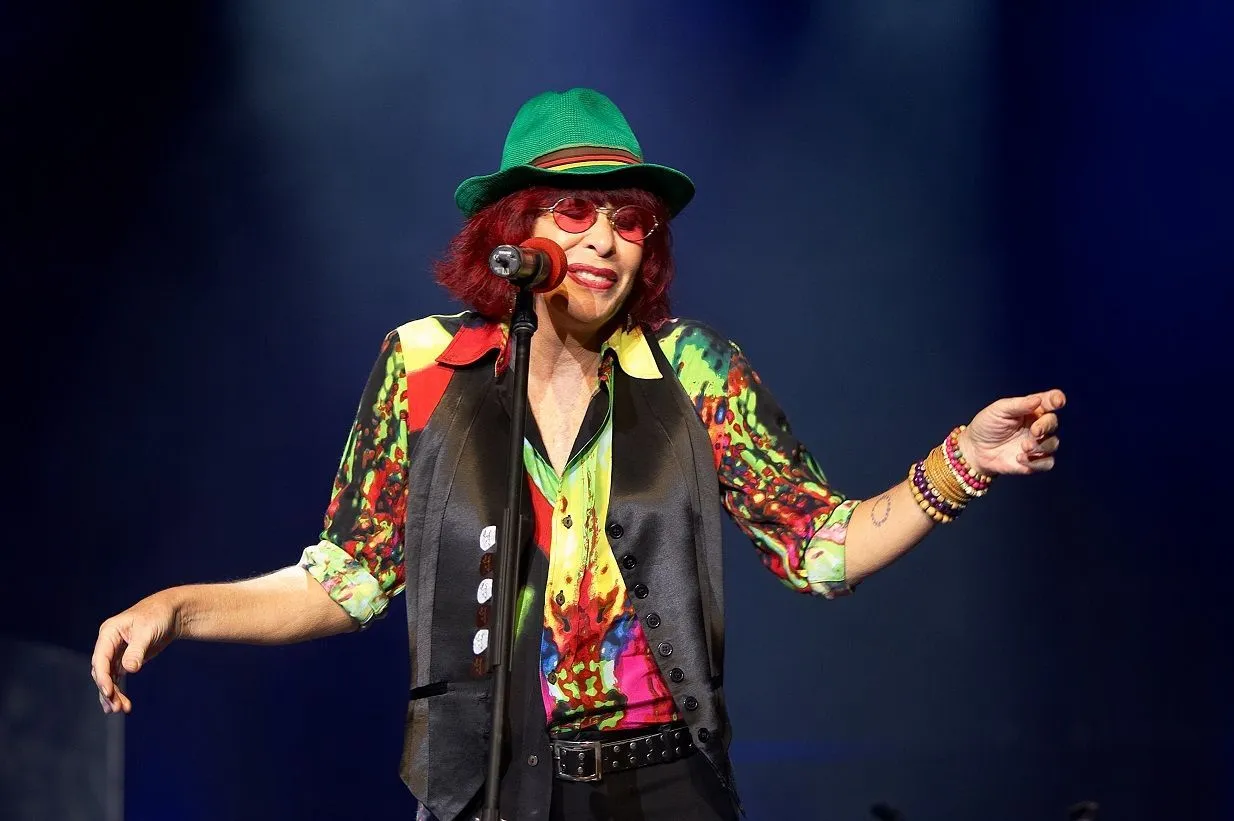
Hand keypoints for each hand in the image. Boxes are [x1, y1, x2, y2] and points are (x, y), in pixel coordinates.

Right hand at [91, 593, 181, 713]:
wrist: (172, 613)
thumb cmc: (159, 616)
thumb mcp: (148, 631)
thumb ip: (137, 650)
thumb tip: (129, 670)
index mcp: (109, 632)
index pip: (100, 658)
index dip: (103, 677)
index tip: (109, 692)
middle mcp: (108, 643)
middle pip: (102, 671)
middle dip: (108, 690)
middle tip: (117, 707)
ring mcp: (115, 652)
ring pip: (108, 677)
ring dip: (113, 694)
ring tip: (121, 709)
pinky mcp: (124, 659)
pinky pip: (116, 678)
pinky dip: (118, 690)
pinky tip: (122, 704)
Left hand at [957, 389, 1065, 475]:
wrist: (975, 450)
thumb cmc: (987, 426)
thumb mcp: (999, 410)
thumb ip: (1019, 405)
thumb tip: (1038, 400)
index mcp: (1032, 409)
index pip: (1050, 401)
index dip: (1057, 399)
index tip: (1058, 401)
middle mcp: (1038, 425)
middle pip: (1053, 423)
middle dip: (1046, 426)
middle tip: (1034, 431)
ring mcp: (1037, 444)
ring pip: (1053, 444)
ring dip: (1041, 445)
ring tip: (1024, 447)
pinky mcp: (1034, 462)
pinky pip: (1046, 463)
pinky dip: (1037, 462)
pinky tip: (1020, 458)